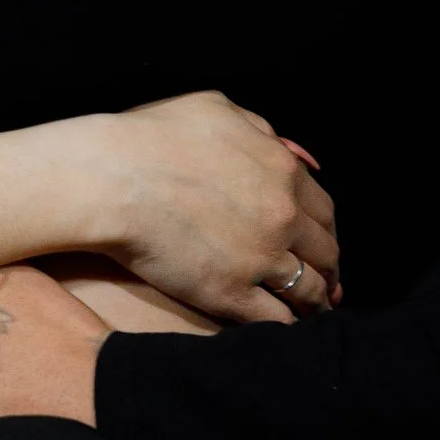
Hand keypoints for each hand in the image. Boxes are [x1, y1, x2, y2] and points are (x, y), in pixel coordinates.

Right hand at [75, 90, 339, 324]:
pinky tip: (282, 330)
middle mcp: (282, 217)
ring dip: (313, 304)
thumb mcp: (218, 109)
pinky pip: (275, 320)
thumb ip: (260, 130)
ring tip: (311, 315)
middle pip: (325, 253)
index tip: (321, 245)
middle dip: (329, 272)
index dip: (324, 232)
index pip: (324, 212)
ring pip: (307, 291)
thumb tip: (287, 149)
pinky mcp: (230, 294)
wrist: (111, 177)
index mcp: (283, 171)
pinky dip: (285, 326)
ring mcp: (260, 258)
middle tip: (327, 286)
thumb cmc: (152, 136)